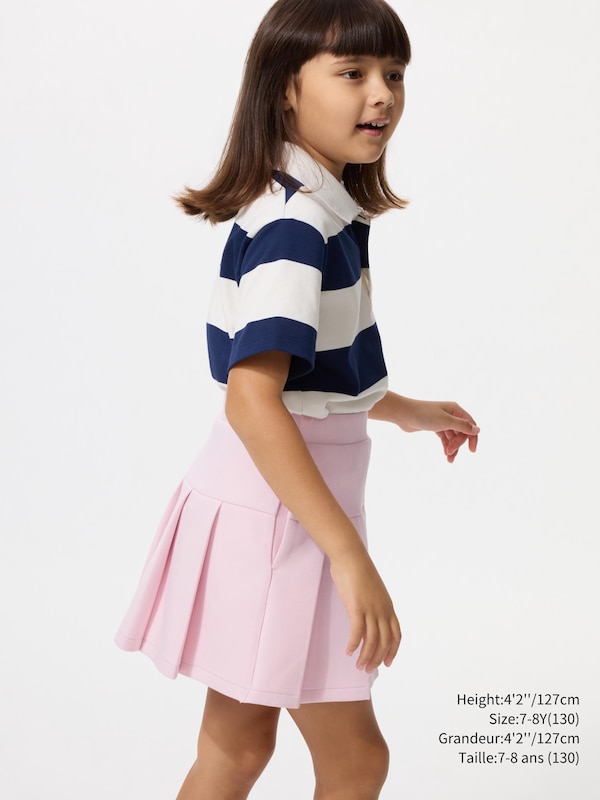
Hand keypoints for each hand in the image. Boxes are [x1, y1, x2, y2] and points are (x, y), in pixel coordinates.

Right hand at [330, 551, 400, 672]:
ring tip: (359, 666)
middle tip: (368, 669)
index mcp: (388, 607)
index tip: (387, 663)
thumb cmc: (359, 572)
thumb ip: (374, 606)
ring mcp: (371, 609)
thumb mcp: (372, 592)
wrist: (351, 557)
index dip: (393, 651)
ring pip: (372, 640)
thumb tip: (368, 618)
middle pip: (385, 641)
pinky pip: (357, 631)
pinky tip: (348, 652)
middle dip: (378, 658)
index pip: (396, 635)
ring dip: (366, 656)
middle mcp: (383, 610)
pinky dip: (354, 644)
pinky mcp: (357, 607)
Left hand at [400, 399, 478, 462]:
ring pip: (453, 436)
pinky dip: (446, 446)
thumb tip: (478, 430)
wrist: (404, 415)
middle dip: (458, 444)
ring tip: (449, 459)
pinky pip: (445, 438)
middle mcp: (451, 414)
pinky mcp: (435, 427)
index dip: (472, 437)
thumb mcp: (445, 421)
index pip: (470, 424)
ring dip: (453, 447)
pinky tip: (446, 454)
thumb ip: (462, 426)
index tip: (471, 451)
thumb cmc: (424, 415)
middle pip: (461, 432)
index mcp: (456, 409)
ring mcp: (443, 421)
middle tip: (450, 453)